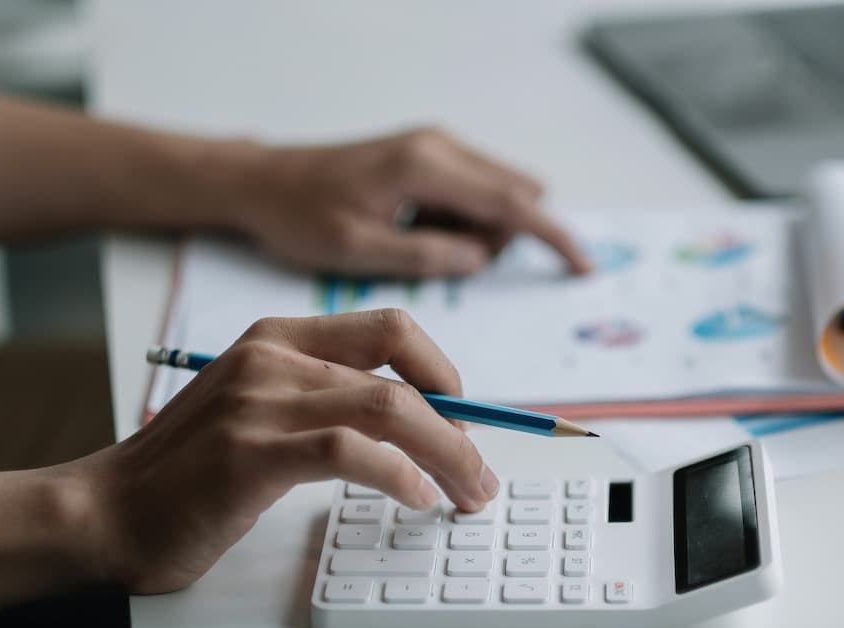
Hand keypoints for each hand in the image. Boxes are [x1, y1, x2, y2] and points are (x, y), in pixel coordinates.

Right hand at [63, 309, 496, 593]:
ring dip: (446, 455)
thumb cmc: (191, 469)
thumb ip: (327, 398)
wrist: (107, 511)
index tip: (461, 417)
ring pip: (390, 408)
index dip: (442, 371)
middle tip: (480, 475)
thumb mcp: (263, 410)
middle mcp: (274, 359)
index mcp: (279, 338)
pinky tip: (414, 498)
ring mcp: (261, 402)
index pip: (391, 329)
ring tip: (466, 492)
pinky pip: (352, 450)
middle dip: (460, 429)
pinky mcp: (253, 452)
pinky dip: (398, 475)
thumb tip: (417, 418)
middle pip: (403, 376)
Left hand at [229, 128, 592, 276]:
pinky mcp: (427, 155)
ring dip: (477, 229)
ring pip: (494, 193)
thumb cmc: (300, 216)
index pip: (511, 203)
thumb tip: (479, 258)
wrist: (262, 183)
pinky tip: (413, 230)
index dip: (552, 236)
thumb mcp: (358, 250)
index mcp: (425, 167)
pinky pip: (470, 191)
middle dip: (499, 236)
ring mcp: (434, 147)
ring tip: (415, 245)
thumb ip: (426, 255)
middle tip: (444, 261)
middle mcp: (438, 146)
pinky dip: (461, 218)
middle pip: (512, 194)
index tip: (581, 265)